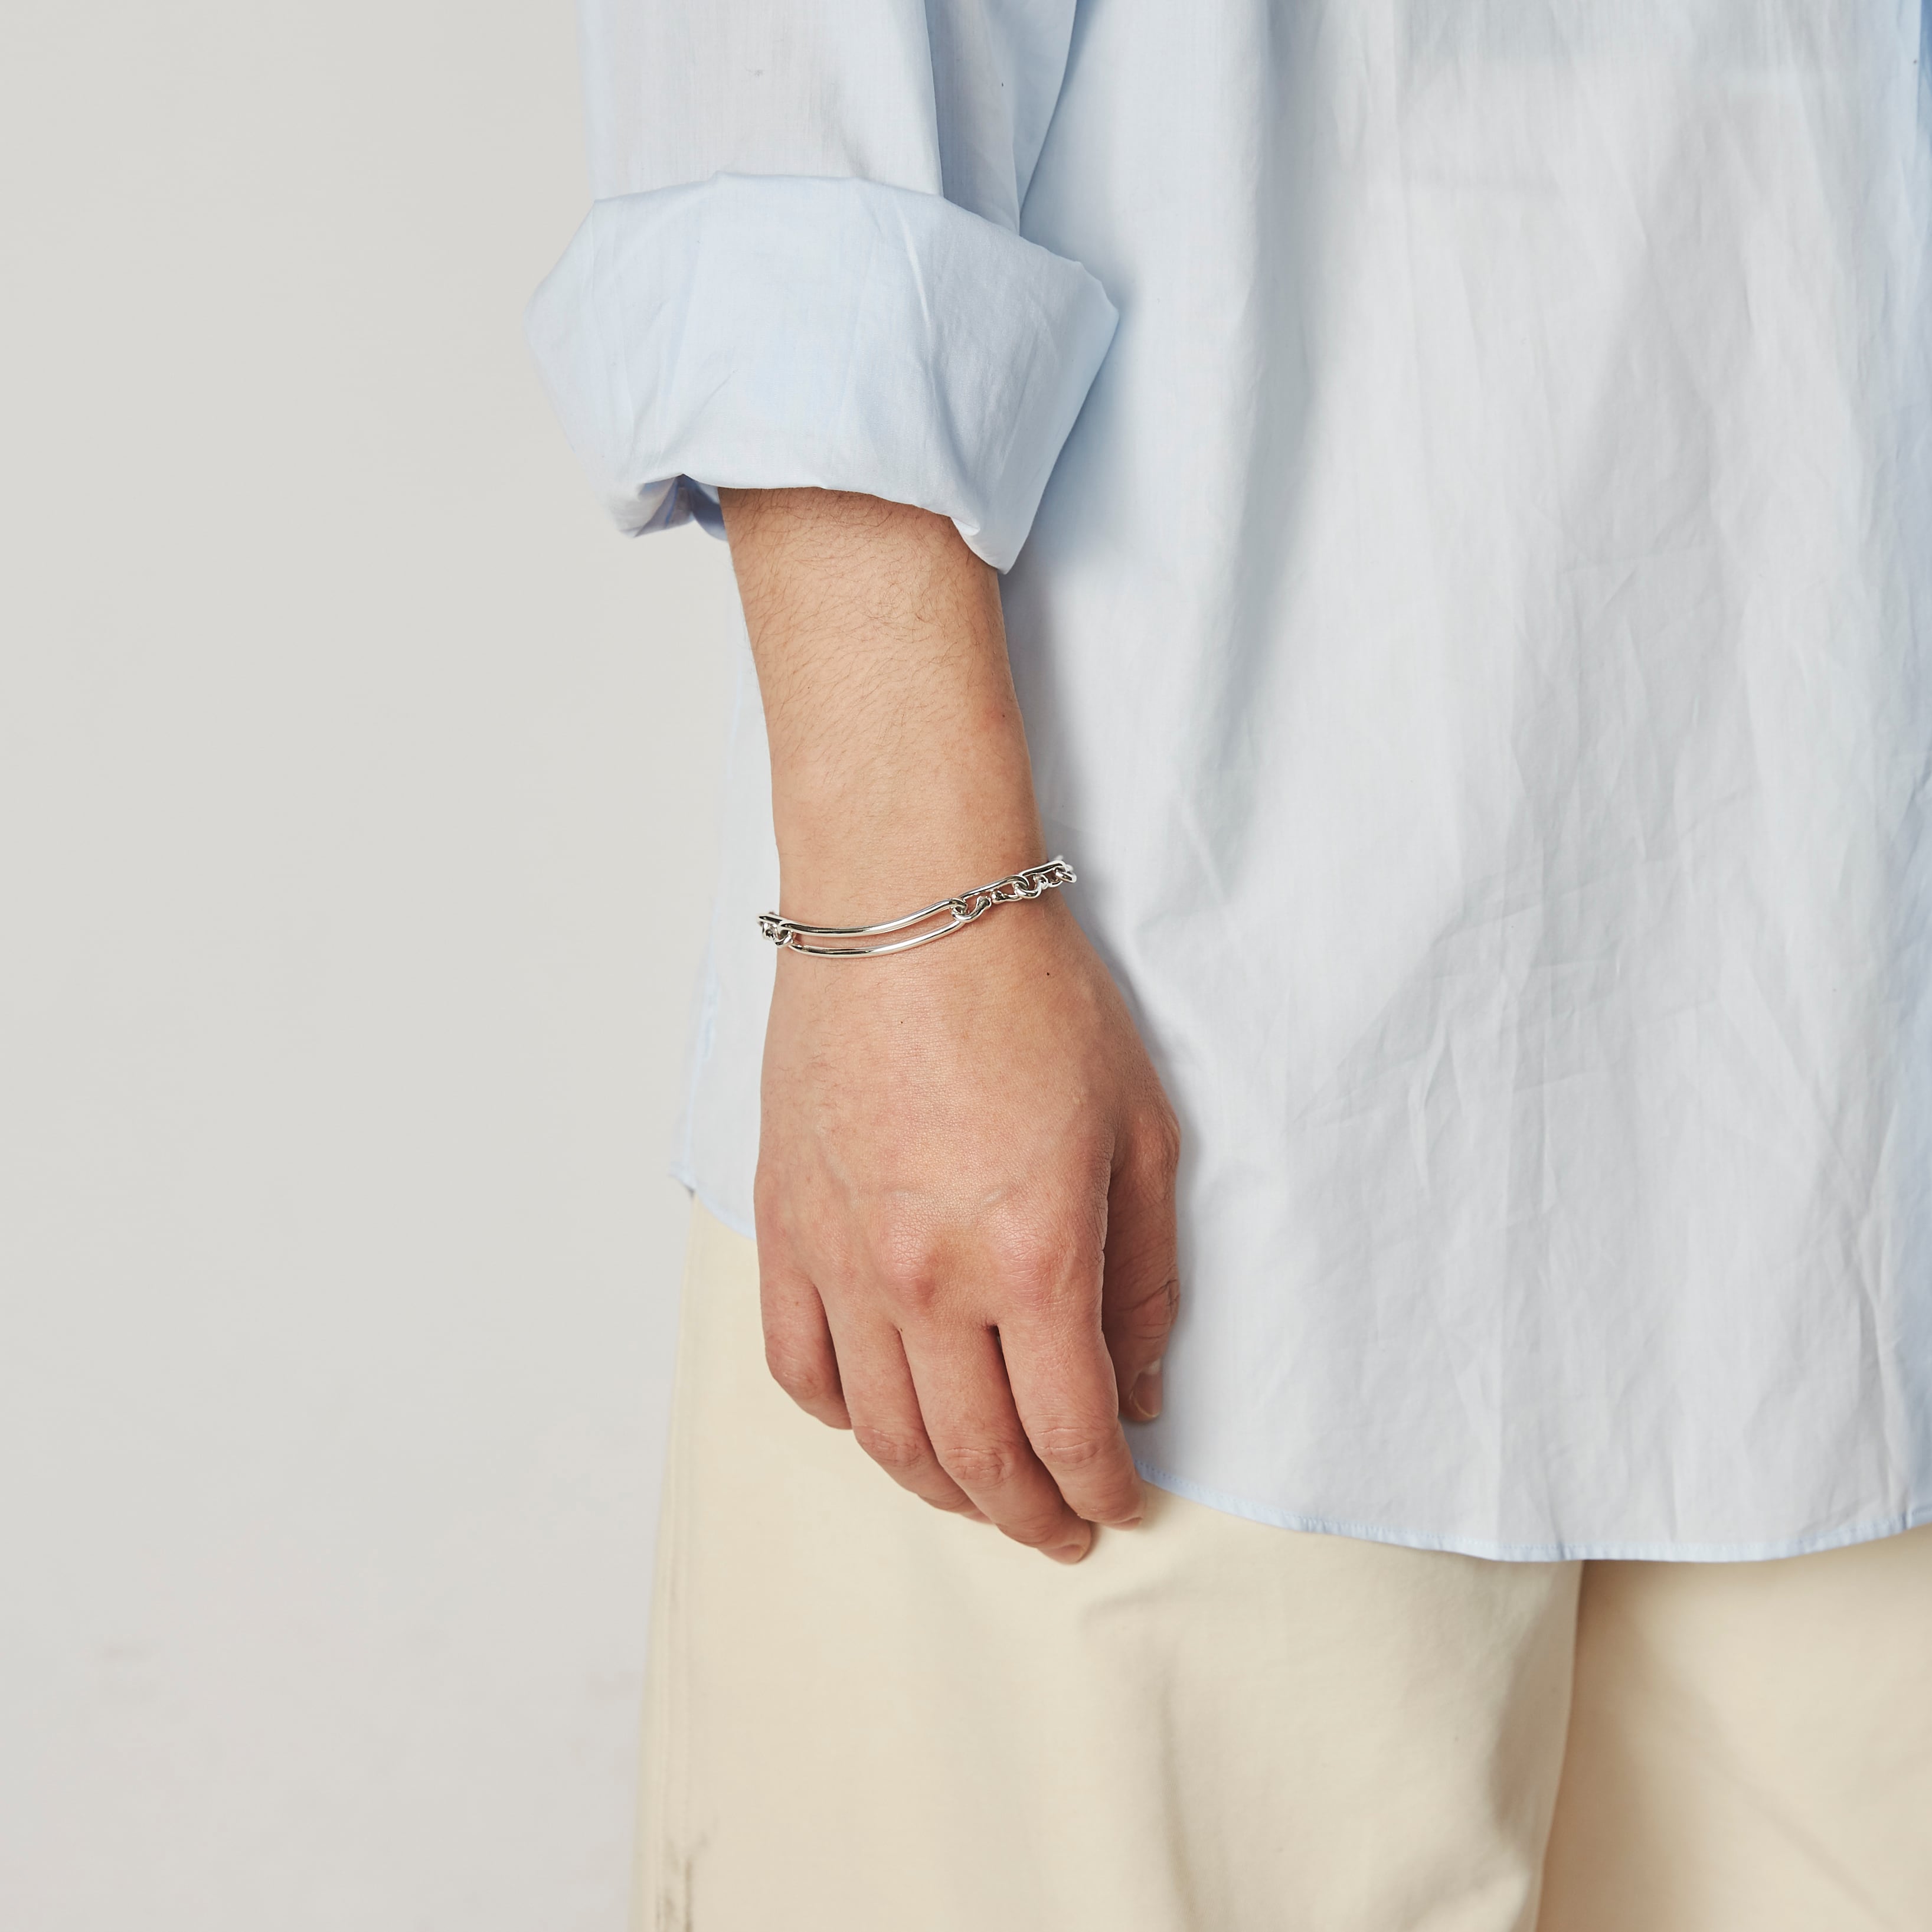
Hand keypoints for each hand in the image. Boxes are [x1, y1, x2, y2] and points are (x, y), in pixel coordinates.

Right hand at [755, 892, 1180, 1561]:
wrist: (911, 909)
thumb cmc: (1036, 1001)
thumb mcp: (1140, 1130)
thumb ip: (1147, 1276)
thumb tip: (1137, 1389)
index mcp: (1036, 1258)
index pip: (1070, 1432)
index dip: (1102, 1491)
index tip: (1121, 1503)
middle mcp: (931, 1281)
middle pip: (976, 1456)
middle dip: (1027, 1514)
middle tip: (1058, 1528)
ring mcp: (844, 1260)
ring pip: (883, 1432)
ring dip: (938, 1486)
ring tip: (977, 1496)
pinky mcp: (786, 1227)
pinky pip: (797, 1363)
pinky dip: (839, 1416)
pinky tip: (877, 1420)